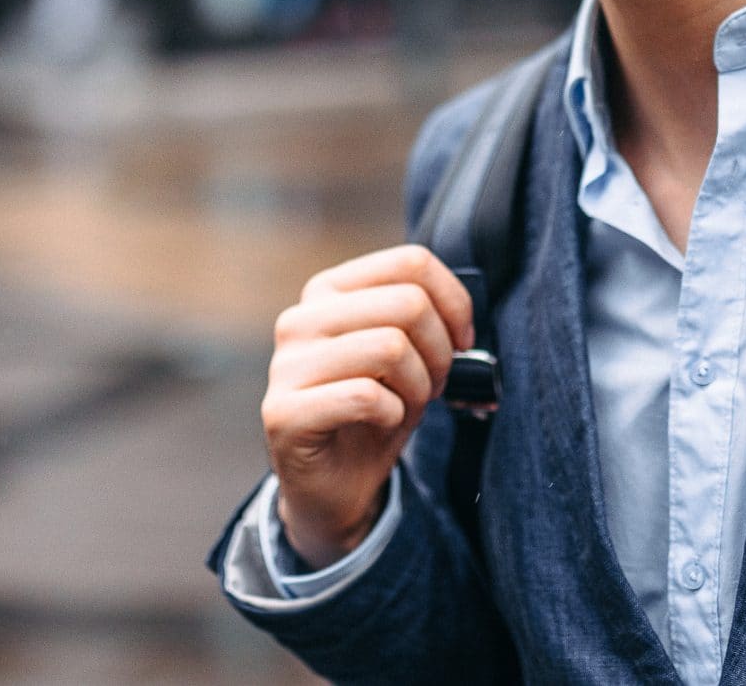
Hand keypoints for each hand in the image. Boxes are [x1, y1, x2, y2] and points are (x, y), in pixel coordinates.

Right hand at [261, 244, 475, 569]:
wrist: (336, 483)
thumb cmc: (375, 411)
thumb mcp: (406, 353)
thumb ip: (422, 317)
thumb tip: (460, 313)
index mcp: (328, 290)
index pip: (411, 263)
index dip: (454, 303)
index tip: (462, 340)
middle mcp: (300, 318)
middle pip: (408, 304)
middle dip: (440, 352)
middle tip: (435, 384)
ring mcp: (285, 365)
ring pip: (391, 348)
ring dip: (419, 386)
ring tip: (409, 404)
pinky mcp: (283, 412)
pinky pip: (366, 397)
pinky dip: (394, 414)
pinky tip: (383, 423)